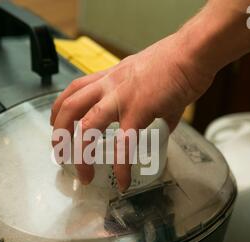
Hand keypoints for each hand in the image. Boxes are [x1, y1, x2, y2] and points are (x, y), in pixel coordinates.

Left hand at [51, 32, 214, 190]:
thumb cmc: (176, 62)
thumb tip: (163, 124)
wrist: (192, 53)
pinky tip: (123, 181)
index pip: (74, 90)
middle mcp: (109, 86)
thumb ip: (153, 105)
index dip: (59, 109)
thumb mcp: (153, 82)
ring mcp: (121, 98)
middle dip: (59, 133)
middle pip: (69, 107)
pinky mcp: (139, 111)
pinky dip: (121, 167)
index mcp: (110, 78)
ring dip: (81, 154)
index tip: (57, 125)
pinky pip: (124, 144)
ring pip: (87, 126)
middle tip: (60, 154)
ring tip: (84, 174)